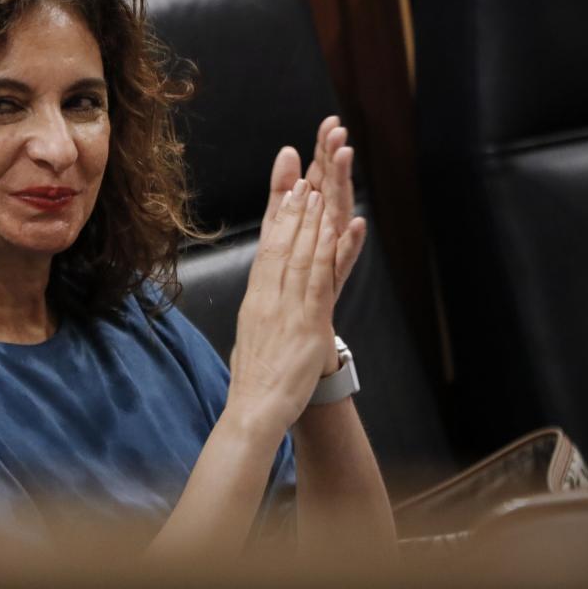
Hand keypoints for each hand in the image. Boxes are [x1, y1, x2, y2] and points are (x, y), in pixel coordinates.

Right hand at [227, 176, 340, 435]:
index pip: (267, 250)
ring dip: (310, 222)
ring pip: (300, 256)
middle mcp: (268, 298)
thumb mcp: (251, 337)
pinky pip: (319, 280)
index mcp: (255, 300)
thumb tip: (260, 304)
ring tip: (318, 193)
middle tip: (304, 179)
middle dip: (293, 210)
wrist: (253, 409)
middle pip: (281, 245)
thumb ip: (259, 315)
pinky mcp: (308, 323)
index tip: (286, 193)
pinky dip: (329, 251)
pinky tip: (335, 230)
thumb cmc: (254, 380)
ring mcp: (287, 308)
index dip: (278, 219)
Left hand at [259, 117, 365, 303]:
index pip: (320, 176)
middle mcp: (327, 232)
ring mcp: (333, 256)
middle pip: (332, 191)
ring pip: (339, 218)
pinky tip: (357, 224)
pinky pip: (343, 260)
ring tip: (346, 160)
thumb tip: (289, 150)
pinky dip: (351, 243)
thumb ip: (283, 189)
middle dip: (335, 161)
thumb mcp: (279, 226)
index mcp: (314, 216)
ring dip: (343, 189)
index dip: (324, 150)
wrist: (292, 331)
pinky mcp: (334, 282)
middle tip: (339, 133)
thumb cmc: (290, 275)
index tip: (330, 122)